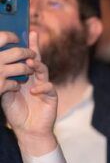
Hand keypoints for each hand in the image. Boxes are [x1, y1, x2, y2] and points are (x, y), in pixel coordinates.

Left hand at [1, 31, 57, 155]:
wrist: (27, 129)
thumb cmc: (16, 112)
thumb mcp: (5, 93)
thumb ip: (5, 80)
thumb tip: (0, 66)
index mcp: (25, 77)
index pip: (25, 59)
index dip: (25, 46)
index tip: (23, 32)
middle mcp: (35, 79)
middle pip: (37, 59)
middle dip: (35, 47)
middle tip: (32, 35)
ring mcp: (44, 87)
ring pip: (43, 71)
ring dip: (37, 65)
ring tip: (30, 62)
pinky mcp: (51, 97)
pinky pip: (48, 88)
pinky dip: (41, 87)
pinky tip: (33, 91)